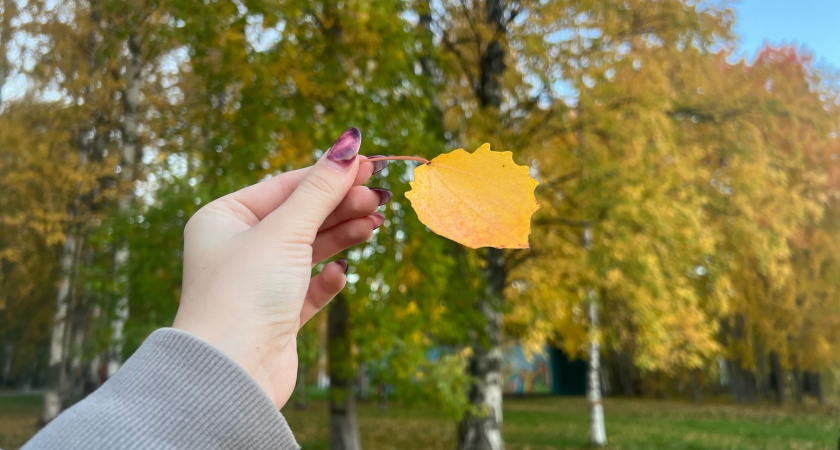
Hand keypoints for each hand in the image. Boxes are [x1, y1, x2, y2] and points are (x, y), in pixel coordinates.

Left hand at [172, 128, 389, 407]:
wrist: (232, 373)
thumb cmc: (245, 292)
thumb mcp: (286, 231)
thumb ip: (321, 189)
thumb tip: (348, 143)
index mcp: (224, 218)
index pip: (285, 185)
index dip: (328, 174)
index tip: (368, 165)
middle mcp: (237, 248)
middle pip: (299, 215)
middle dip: (340, 205)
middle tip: (380, 198)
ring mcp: (256, 283)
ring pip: (307, 249)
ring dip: (341, 235)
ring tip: (374, 225)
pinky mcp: (275, 316)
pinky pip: (307, 288)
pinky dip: (325, 279)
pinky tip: (339, 275)